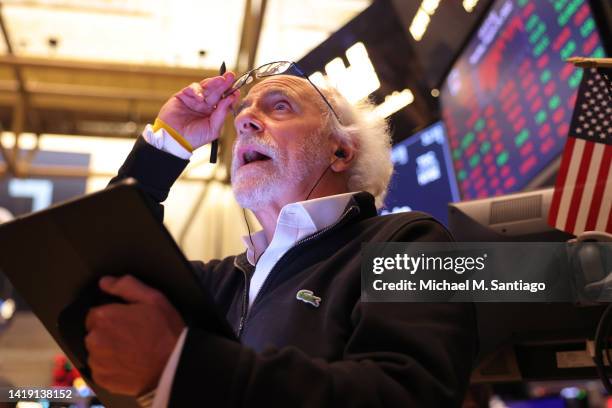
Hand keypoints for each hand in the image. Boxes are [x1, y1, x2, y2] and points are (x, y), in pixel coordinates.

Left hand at [85, 275, 184, 395]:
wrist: (174, 366)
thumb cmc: (165, 331)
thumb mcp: (153, 299)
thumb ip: (127, 286)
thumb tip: (105, 282)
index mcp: (104, 317)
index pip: (96, 313)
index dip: (113, 316)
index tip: (127, 321)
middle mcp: (94, 339)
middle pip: (94, 332)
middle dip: (109, 333)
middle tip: (132, 336)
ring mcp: (97, 361)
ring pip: (96, 351)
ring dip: (108, 350)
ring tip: (132, 351)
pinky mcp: (102, 379)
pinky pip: (100, 369)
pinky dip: (111, 367)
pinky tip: (129, 363)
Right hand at [157, 72, 238, 148]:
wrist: (174, 139)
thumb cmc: (194, 138)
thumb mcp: (213, 129)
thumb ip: (221, 114)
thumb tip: (230, 99)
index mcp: (213, 113)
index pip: (224, 101)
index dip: (230, 95)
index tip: (236, 90)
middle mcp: (205, 105)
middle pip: (216, 91)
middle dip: (224, 83)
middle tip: (231, 76)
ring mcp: (194, 100)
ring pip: (206, 87)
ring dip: (214, 82)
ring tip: (221, 80)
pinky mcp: (183, 96)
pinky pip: (192, 89)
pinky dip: (197, 91)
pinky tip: (200, 98)